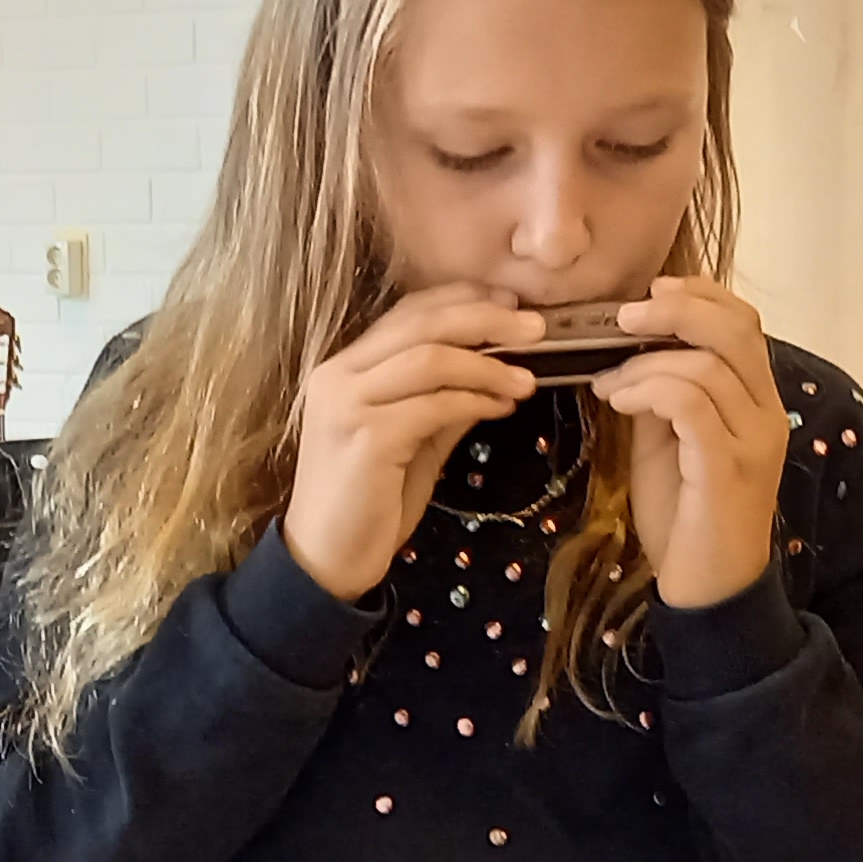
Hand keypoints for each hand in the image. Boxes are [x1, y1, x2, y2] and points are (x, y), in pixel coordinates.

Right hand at [282, 285, 541, 600]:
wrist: (326, 561)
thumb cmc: (368, 506)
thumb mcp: (413, 444)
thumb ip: (442, 404)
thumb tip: (495, 372)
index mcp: (344, 368)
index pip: (407, 312)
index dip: (462, 300)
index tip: (510, 304)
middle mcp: (338, 376)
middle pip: (420, 323)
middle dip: (485, 318)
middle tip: (536, 327)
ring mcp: (347, 404)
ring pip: (429, 359)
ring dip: (487, 366)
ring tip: (526, 380)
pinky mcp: (365, 437)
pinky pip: (433, 405)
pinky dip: (475, 402)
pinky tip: (501, 409)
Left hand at [599, 278, 786, 609]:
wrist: (707, 588)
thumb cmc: (685, 516)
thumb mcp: (668, 442)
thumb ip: (663, 394)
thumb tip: (632, 354)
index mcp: (758, 401)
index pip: (744, 323)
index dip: (701, 295)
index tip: (652, 290)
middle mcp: (767, 414)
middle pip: (736, 330)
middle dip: (675, 310)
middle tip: (623, 318)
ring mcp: (753, 442)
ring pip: (707, 366)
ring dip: (645, 364)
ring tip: (610, 385)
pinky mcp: (728, 469)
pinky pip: (692, 405)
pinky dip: (649, 389)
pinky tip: (620, 400)